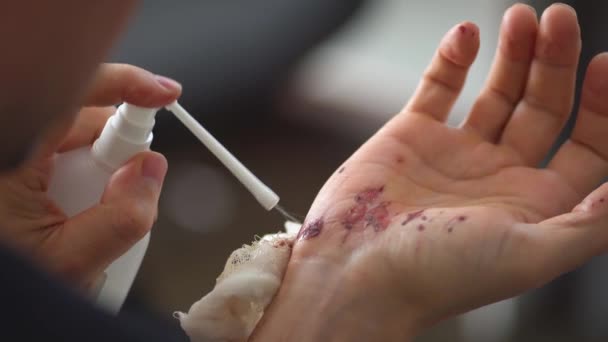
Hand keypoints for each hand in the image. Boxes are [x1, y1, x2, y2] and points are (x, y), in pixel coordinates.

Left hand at [0, 64, 180, 289]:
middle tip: (119, 193)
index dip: (127, 85)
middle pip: (79, 120)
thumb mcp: (67, 263)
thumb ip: (121, 218)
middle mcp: (8, 145)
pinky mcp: (12, 167)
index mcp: (9, 153)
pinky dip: (73, 176)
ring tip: (80, 221)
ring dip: (93, 171)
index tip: (164, 94)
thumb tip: (150, 171)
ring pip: (68, 140)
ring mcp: (10, 155)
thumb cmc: (5, 283)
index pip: (75, 93)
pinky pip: (53, 155)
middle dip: (113, 151)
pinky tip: (64, 215)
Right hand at [252, 4, 607, 340]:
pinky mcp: (411, 135)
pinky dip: (453, 58)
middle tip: (558, 19)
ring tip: (522, 16)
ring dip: (512, 52)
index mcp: (533, 203)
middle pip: (543, 107)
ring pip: (495, 91)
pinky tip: (467, 35)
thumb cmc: (438, 275)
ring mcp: (454, 152)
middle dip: (555, 62)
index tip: (603, 65)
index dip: (602, 107)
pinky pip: (439, 87)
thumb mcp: (529, 256)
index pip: (585, 146)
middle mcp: (498, 174)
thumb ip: (587, 224)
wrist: (356, 271)